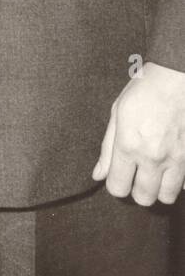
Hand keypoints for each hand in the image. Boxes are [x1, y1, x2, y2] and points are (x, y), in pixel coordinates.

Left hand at [92, 61, 184, 204]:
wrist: (177, 77)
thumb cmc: (144, 90)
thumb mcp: (117, 113)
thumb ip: (107, 148)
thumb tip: (98, 174)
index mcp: (129, 145)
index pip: (118, 188)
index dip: (116, 184)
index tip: (120, 175)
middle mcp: (154, 157)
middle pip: (143, 198)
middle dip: (138, 190)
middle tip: (138, 174)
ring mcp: (178, 159)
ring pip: (167, 196)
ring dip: (159, 188)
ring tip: (156, 171)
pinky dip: (179, 180)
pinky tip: (172, 164)